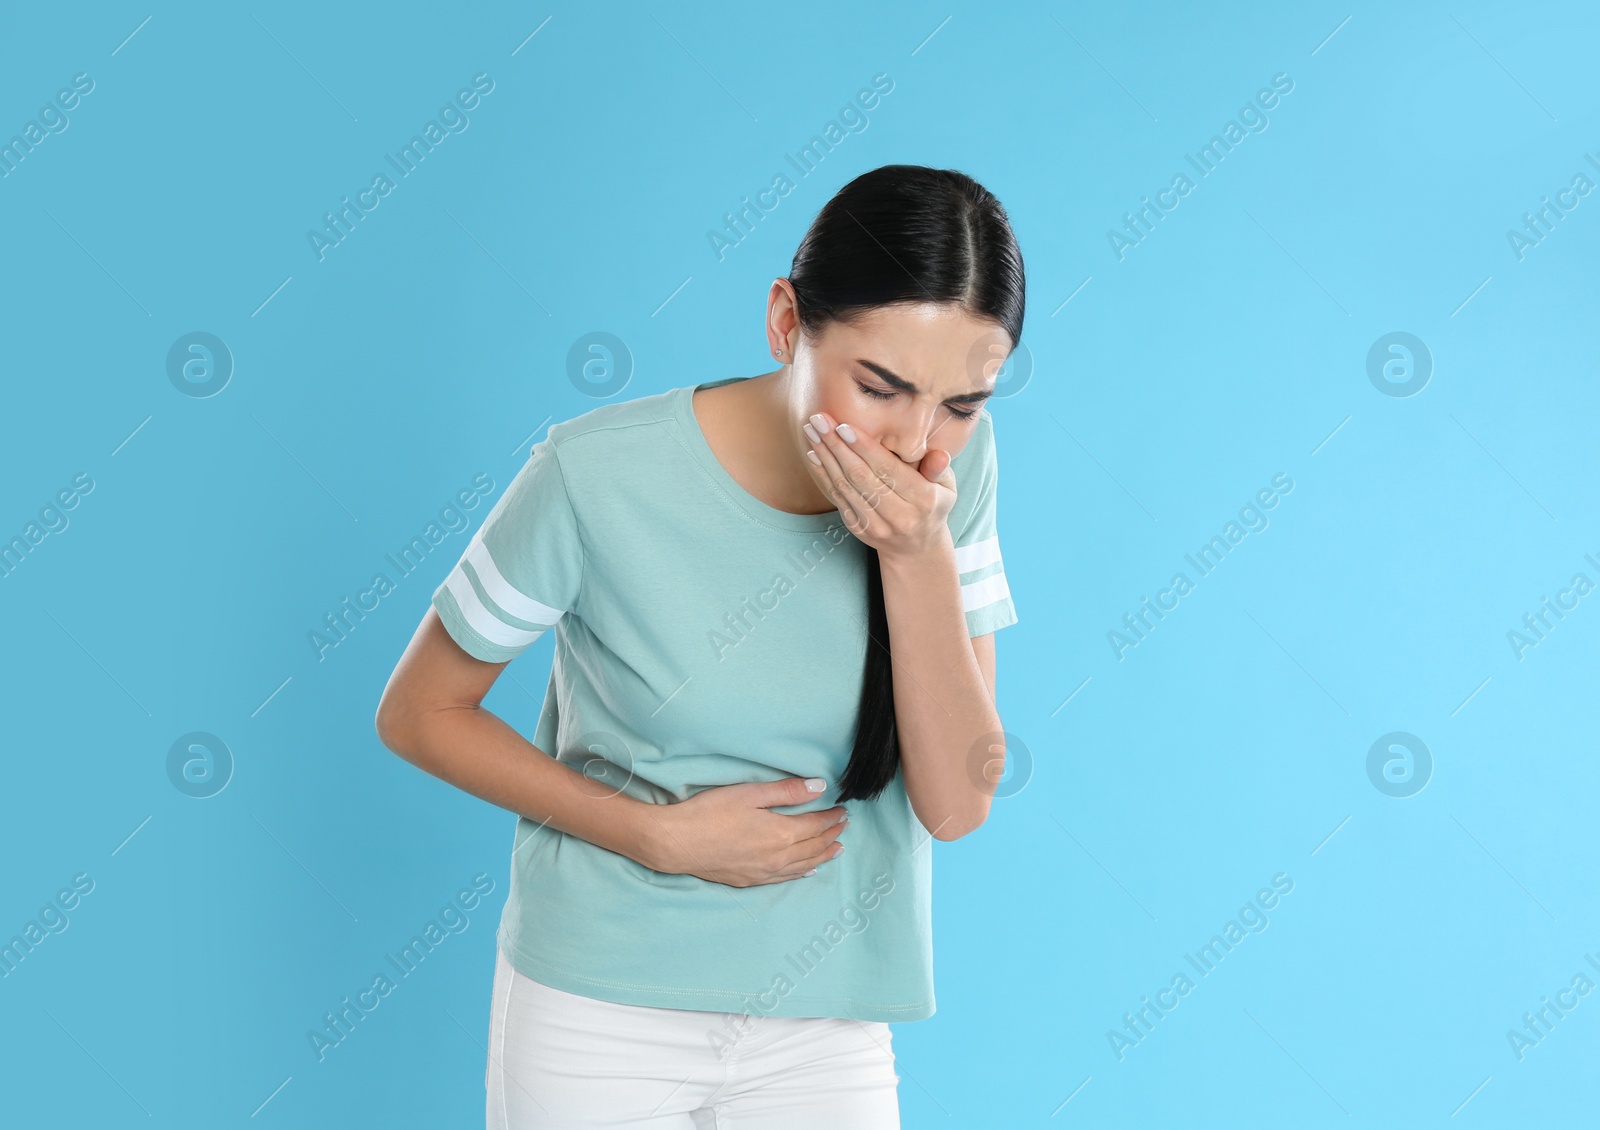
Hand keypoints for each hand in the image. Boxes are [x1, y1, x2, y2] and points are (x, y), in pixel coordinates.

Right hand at [642, 777, 848, 886]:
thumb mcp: (750, 793)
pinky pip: (785, 878)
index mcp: (781, 834)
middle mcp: (778, 857)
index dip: (831, 817)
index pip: (816, 825)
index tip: (842, 811)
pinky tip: (808, 871)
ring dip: (823, 855)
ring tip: (837, 849)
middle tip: (844, 826)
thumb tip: (820, 787)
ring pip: (804, 865)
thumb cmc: (710, 813)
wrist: (677, 843)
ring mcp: (764, 872)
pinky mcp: (750, 880)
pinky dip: (802, 872)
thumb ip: (787, 791)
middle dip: (831, 835)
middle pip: (813, 846)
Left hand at [801, 411, 956, 560]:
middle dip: (837, 445)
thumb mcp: (946, 486)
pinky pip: (837, 498)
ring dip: (825, 456)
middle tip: (820, 420)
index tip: (844, 426)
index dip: (865, 447)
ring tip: (812, 430)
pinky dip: (823, 474)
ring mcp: (876, 525)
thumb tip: (939, 455)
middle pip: (861, 476)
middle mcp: (899, 516)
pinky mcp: (858, 528)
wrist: (916, 547)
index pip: (889, 469)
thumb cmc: (933, 504)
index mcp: (923, 500)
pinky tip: (814, 453)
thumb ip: (939, 468)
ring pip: (845, 487)